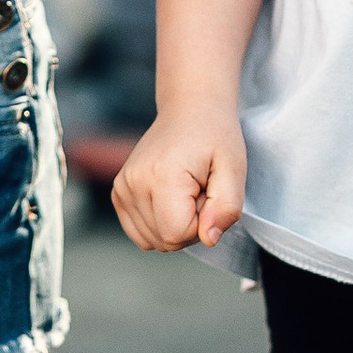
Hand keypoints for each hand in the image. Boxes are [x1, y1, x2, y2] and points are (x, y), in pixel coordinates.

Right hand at [112, 100, 246, 252]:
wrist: (189, 110)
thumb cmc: (214, 136)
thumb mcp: (234, 169)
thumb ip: (226, 208)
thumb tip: (209, 239)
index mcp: (160, 176)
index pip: (177, 234)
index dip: (201, 223)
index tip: (208, 193)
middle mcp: (133, 183)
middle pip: (164, 241)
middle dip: (190, 226)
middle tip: (199, 190)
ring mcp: (122, 188)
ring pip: (152, 240)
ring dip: (175, 224)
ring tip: (186, 192)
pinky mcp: (119, 193)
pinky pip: (141, 233)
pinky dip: (159, 224)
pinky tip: (170, 198)